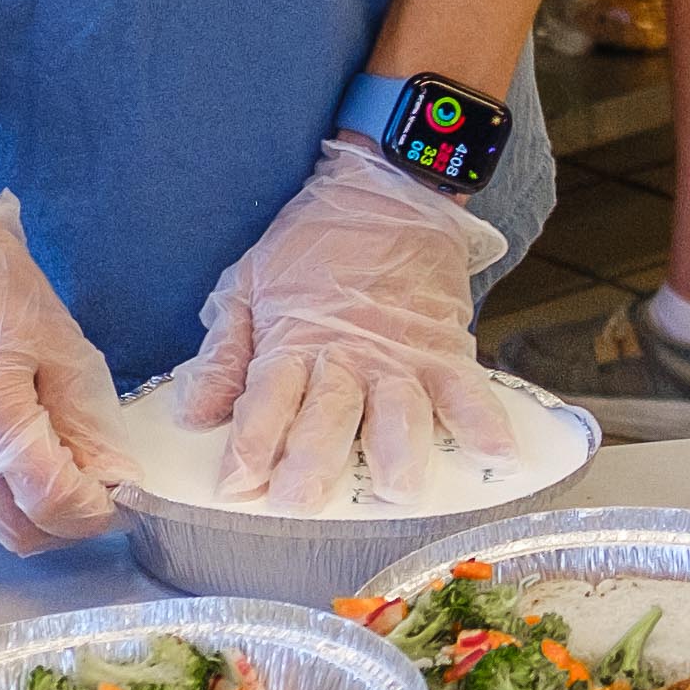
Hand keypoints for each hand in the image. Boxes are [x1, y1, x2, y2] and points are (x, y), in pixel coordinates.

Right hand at [0, 193, 130, 549]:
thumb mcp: (66, 350)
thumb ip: (91, 425)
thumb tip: (114, 481)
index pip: (55, 507)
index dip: (98, 511)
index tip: (120, 495)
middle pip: (20, 532)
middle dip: (68, 522)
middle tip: (95, 487)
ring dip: (31, 509)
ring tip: (56, 461)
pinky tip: (15, 450)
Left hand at [153, 136, 513, 505]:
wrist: (388, 188)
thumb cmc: (311, 242)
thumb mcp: (247, 283)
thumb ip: (223, 354)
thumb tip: (193, 414)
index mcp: (292, 341)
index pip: (267, 400)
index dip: (251, 442)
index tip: (237, 484)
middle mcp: (346, 356)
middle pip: (328, 414)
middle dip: (311, 460)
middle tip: (299, 501)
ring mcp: (400, 355)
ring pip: (397, 409)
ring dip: (396, 449)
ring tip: (396, 488)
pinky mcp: (444, 349)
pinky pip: (467, 391)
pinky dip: (484, 422)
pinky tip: (495, 456)